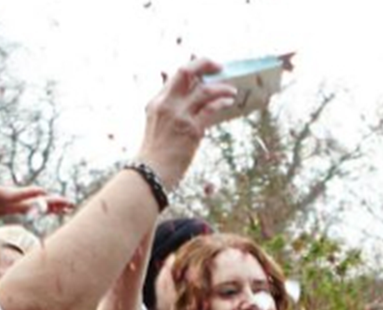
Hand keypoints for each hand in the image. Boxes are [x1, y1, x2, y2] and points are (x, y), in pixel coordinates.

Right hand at [0, 167, 71, 241]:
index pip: (14, 195)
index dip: (28, 193)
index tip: (43, 191)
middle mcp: (5, 205)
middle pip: (31, 204)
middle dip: (49, 203)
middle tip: (69, 202)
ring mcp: (7, 208)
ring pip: (34, 206)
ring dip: (52, 206)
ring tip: (70, 204)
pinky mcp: (8, 209)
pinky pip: (30, 207)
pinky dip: (43, 207)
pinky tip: (56, 208)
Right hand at [136, 58, 237, 188]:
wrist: (150, 173)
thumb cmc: (156, 153)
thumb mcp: (157, 125)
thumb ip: (170, 110)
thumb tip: (192, 103)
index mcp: (157, 102)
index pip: (176, 75)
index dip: (193, 67)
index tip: (206, 67)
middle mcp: (167, 104)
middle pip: (186, 72)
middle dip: (204, 63)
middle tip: (219, 66)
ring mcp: (179, 115)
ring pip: (204, 90)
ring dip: (221, 87)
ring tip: (232, 90)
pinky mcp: (191, 129)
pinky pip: (210, 109)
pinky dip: (222, 102)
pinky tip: (229, 102)